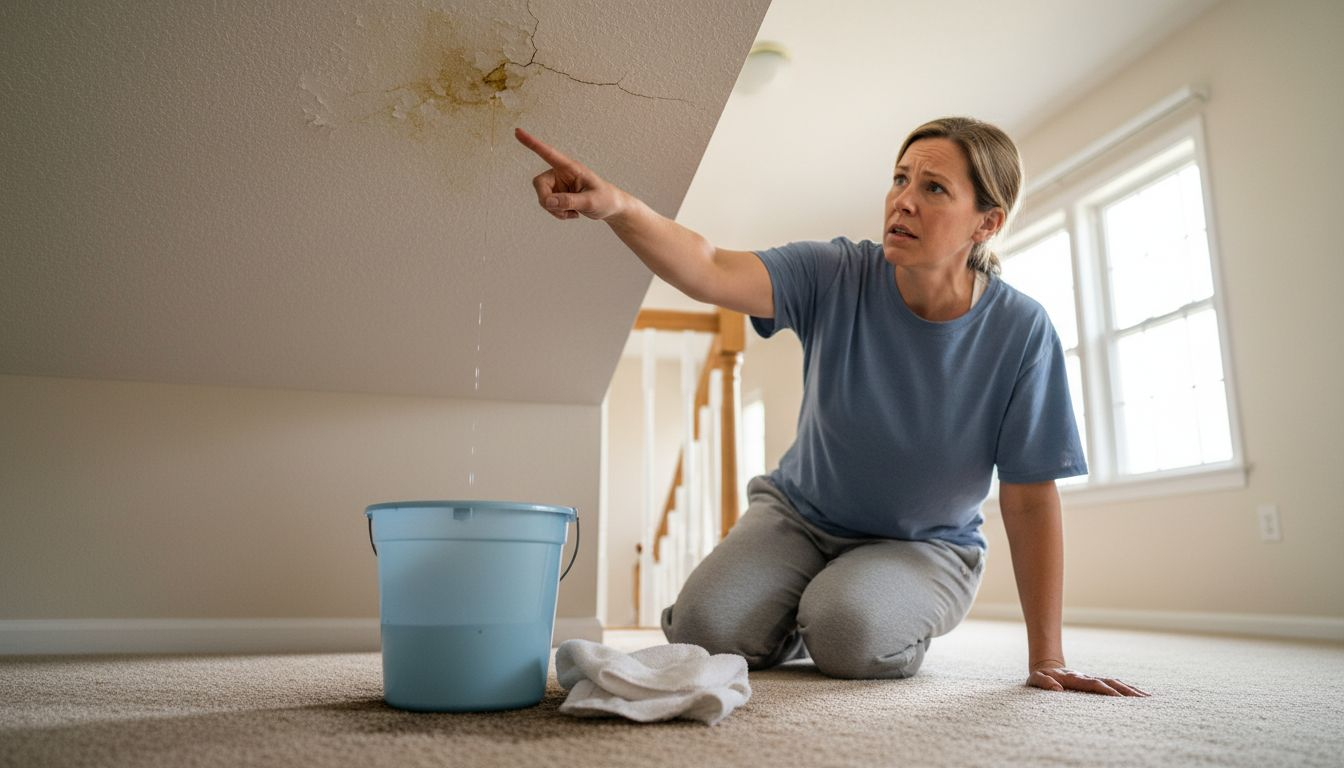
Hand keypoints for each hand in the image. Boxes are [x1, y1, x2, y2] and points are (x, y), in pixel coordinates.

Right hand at [515, 127, 626, 221]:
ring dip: (554, 210)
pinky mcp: (558, 194)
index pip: (548, 153)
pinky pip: (548, 205)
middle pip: (539, 184)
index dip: (532, 143)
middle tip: (563, 212)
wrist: (611, 207)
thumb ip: (570, 201)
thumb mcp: (590, 201)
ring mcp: (558, 184)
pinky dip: (557, 213)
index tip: (517, 131)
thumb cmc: (605, 199)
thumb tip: (547, 202)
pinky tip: (572, 214)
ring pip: (542, 197)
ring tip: (573, 213)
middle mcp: (561, 173)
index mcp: (570, 167)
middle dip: (547, 201)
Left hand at [1027, 664, 1149, 696]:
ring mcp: (1092, 679)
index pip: (1094, 685)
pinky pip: (1112, 685)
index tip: (1119, 698)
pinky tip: (1137, 696)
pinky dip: (1125, 689)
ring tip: (1147, 697)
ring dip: (1130, 689)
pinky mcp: (1094, 683)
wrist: (1045, 668)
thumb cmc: (1039, 678)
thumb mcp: (1035, 680)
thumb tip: (1058, 690)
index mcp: (1075, 678)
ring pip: (1114, 682)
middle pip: (1110, 682)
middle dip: (1126, 690)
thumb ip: (1043, 682)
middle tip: (1143, 699)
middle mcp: (1087, 677)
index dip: (1107, 691)